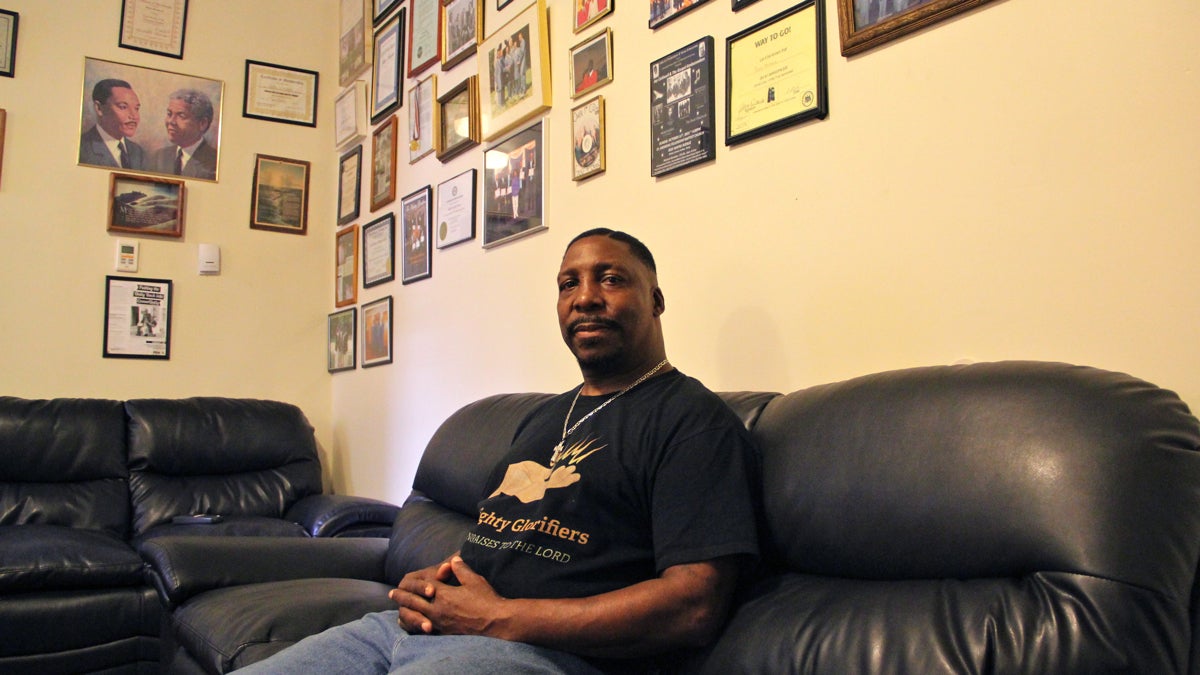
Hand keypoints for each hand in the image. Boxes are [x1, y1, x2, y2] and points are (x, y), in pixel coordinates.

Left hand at [391, 556, 508, 637]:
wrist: (496, 622)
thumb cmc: (487, 600)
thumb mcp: (474, 580)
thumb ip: (461, 569)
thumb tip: (453, 559)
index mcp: (444, 594)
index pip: (423, 586)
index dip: (413, 583)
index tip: (402, 582)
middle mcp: (438, 609)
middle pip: (414, 601)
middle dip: (402, 597)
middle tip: (392, 594)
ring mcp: (440, 623)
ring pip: (416, 617)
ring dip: (405, 612)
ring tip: (399, 611)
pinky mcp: (444, 633)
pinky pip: (424, 631)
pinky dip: (416, 627)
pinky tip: (414, 625)